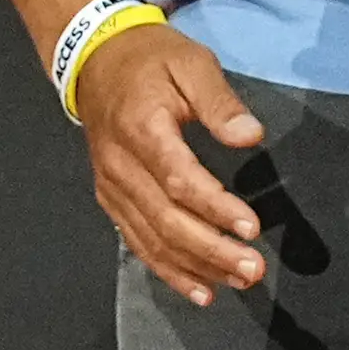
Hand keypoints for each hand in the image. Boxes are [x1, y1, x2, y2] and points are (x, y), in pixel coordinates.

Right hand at [75, 20, 269, 305]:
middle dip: (212, 250)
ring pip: (152, 239)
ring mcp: (112, 186)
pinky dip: (168, 270)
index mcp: (142, 129)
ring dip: (196, 267)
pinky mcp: (110, 199)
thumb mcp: (191, 63)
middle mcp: (121, 165)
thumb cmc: (151, 60)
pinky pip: (137, 242)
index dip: (215, 208)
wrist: (94, 60)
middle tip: (253, 270)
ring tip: (237, 282)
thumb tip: (250, 136)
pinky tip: (200, 289)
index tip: (252, 228)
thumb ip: (220, 102)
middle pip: (166, 220)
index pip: (180, 180)